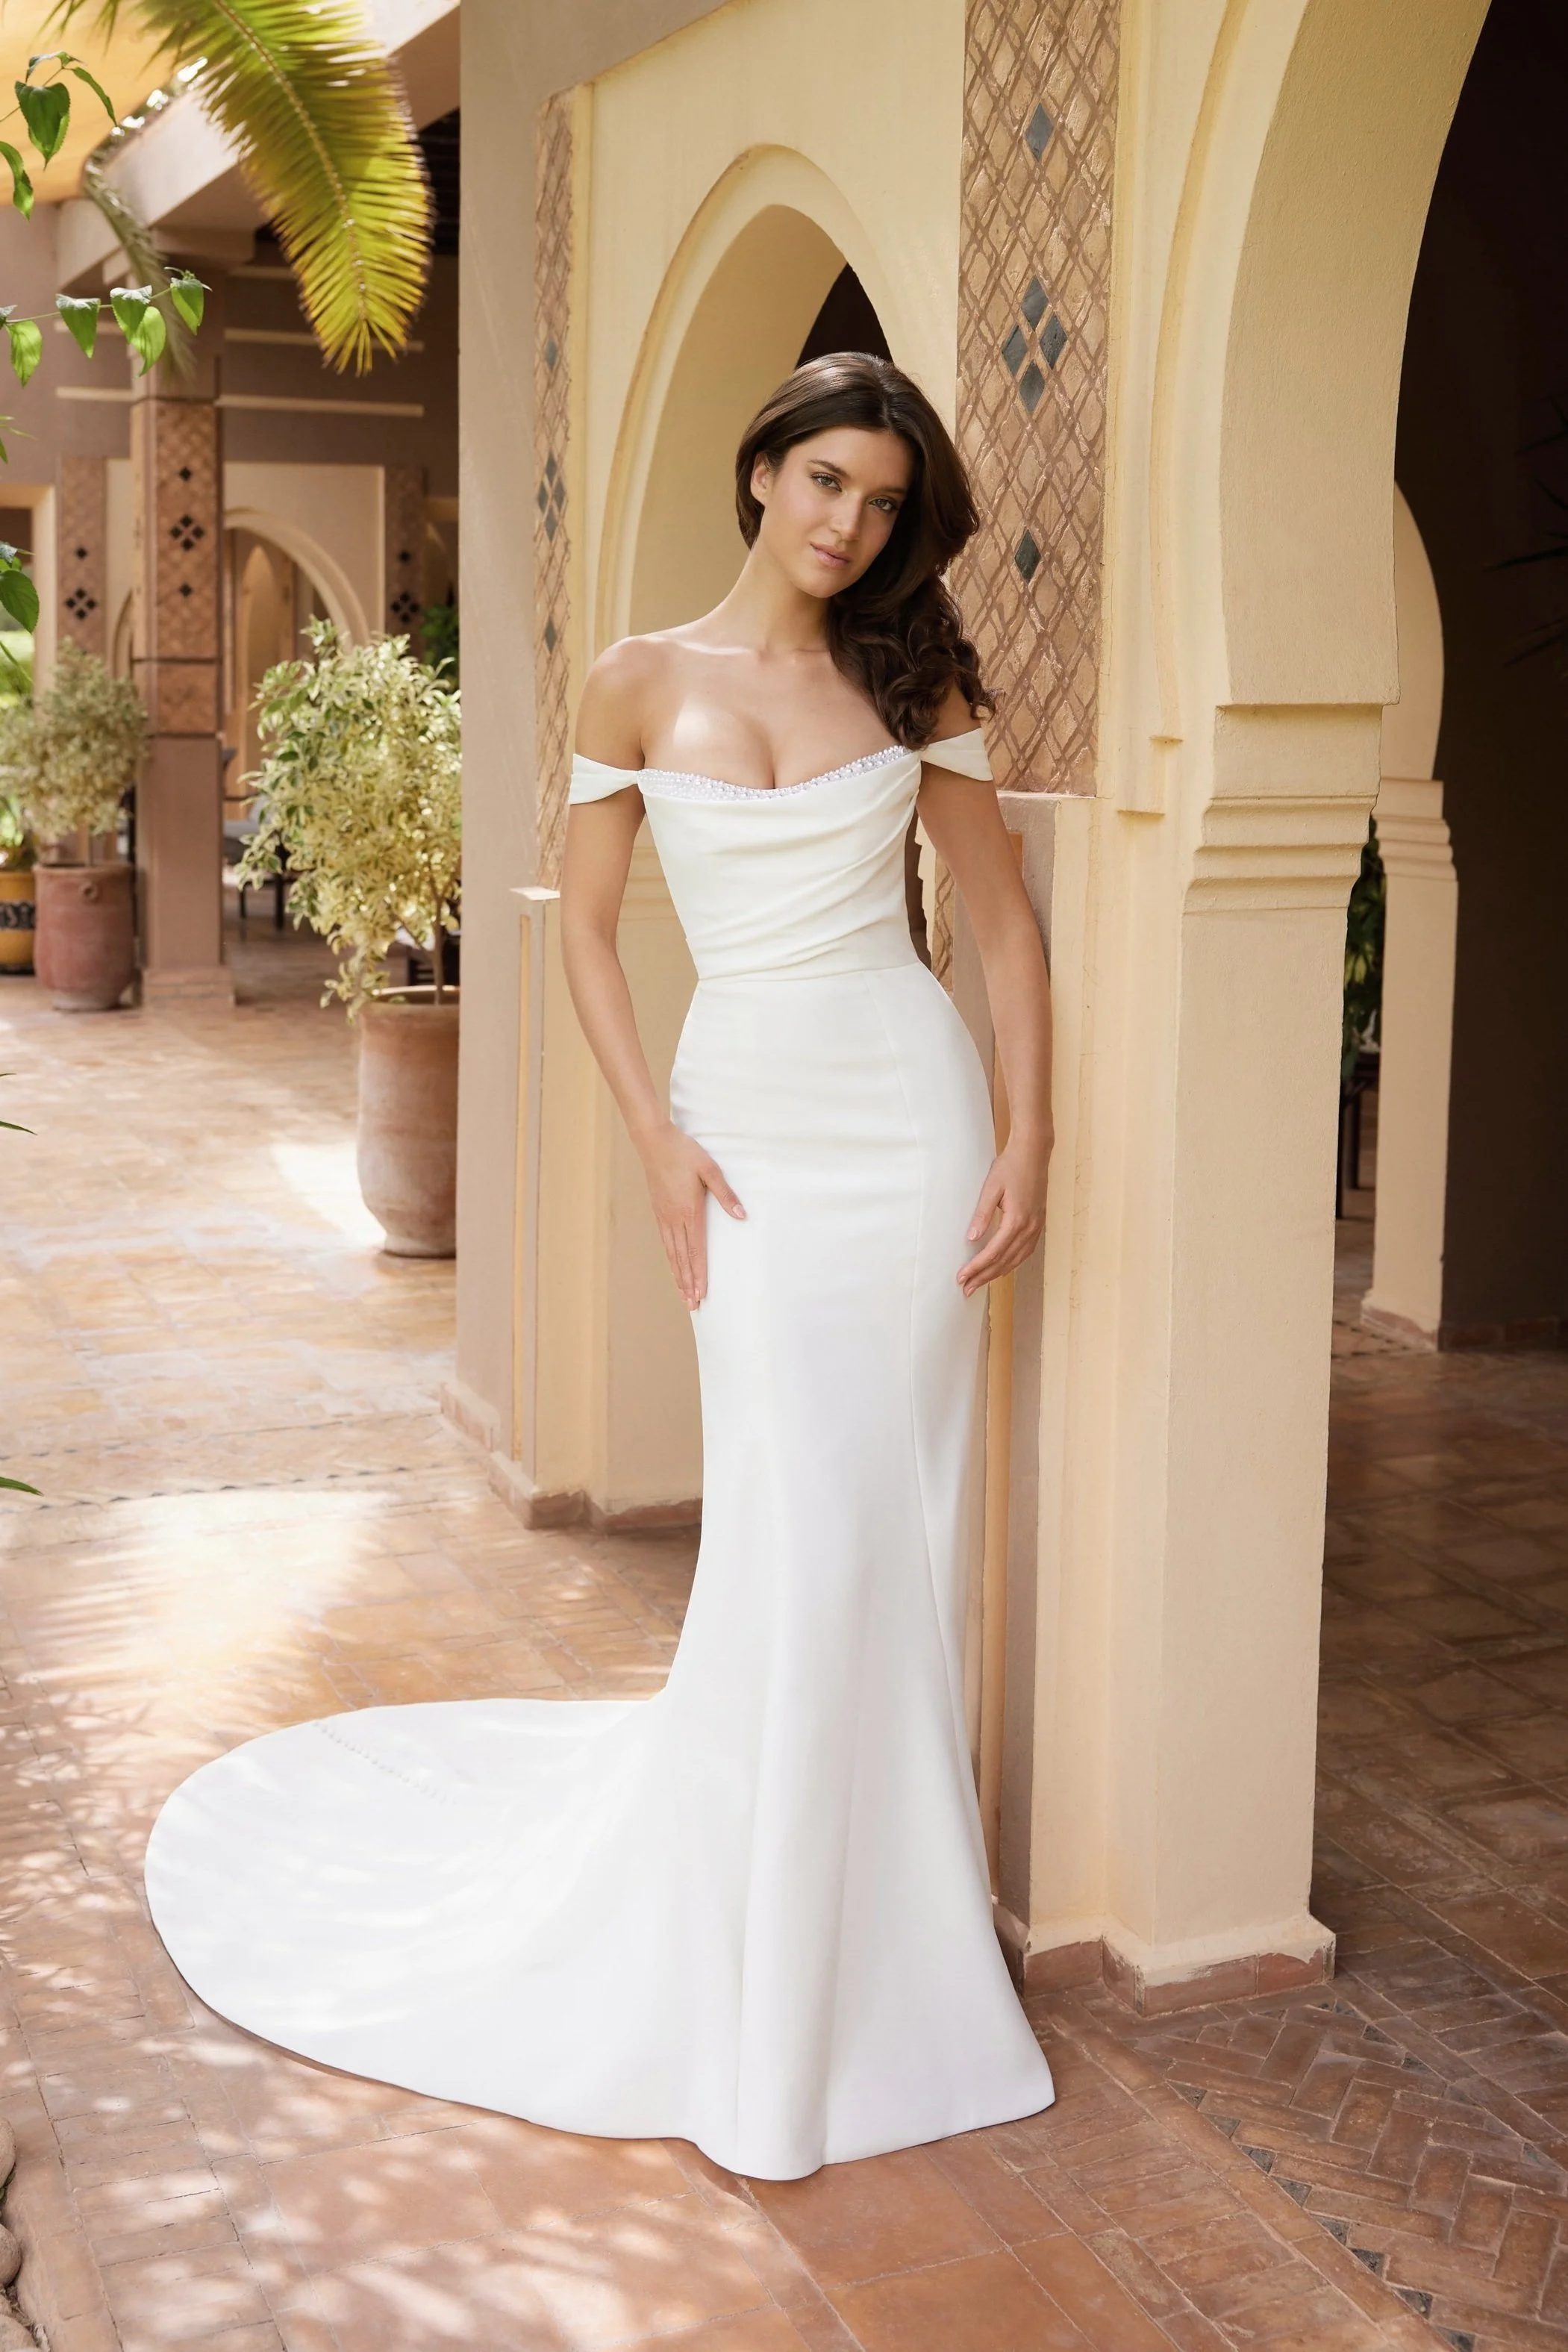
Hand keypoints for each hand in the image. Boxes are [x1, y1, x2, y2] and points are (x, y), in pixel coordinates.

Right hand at [637, 1120, 744, 1307]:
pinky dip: (669, 1258)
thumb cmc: (684, 1152)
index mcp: (689, 1210)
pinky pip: (665, 1241)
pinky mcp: (658, 1210)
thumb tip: (741, 1216)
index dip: (699, 1274)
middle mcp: (674, 1218)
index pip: (696, 1250)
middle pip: (682, 1258)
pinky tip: (672, 1265)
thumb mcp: (710, 1169)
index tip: (702, 1293)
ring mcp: (664, 1215)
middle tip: (692, 1305)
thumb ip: (726, 1195)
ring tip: (682, 1294)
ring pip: (671, 1253)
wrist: (653, 1141)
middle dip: (688, 1283)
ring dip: (678, 1275)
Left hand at [958, 1132, 1049, 1296]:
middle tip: (967, 1289)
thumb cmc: (1010, 1167)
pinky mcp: (1038, 1223)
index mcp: (1017, 1220)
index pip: (993, 1253)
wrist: (1034, 1153)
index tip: (961, 1278)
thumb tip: (971, 1238)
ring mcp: (1036, 1227)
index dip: (976, 1268)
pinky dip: (1013, 1263)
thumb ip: (982, 1214)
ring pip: (1017, 1259)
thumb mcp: (991, 1188)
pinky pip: (1026, 1251)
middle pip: (1004, 1261)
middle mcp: (1029, 1228)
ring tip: (981, 1283)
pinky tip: (1003, 1267)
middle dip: (984, 1277)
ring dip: (998, 1273)